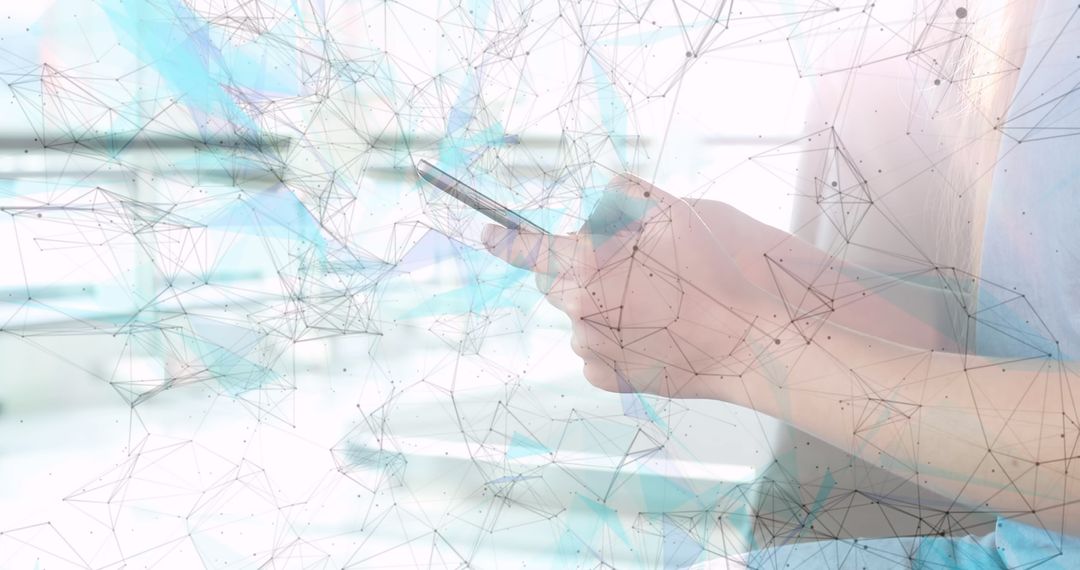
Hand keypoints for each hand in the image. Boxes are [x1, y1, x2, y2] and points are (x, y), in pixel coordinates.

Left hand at [482, 174, 775, 397]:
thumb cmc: (731, 268)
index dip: (508, 240)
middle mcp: (583, 311)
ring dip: (606, 307)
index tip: (490, 235)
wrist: (771, 337)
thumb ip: (629, 202)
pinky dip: (619, 340)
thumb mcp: (682, 211)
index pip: (531, 249)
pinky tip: (661, 333)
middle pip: (558, 284)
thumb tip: (606, 197)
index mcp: (589, 263)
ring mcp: (598, 350)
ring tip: (665, 303)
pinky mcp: (616, 380)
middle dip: (583, 270)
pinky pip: (599, 351)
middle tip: (638, 265)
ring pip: (582, 318)